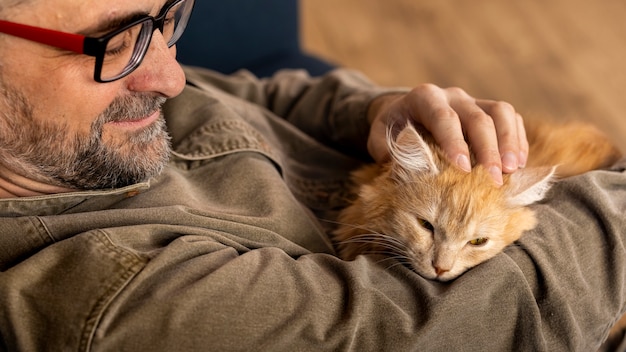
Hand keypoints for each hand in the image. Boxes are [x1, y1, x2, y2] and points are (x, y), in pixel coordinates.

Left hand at [367, 84, 527, 184]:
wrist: (404, 114)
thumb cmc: (393, 130)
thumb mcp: (379, 138)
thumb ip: (386, 150)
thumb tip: (403, 168)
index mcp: (424, 98)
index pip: (443, 117)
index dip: (454, 141)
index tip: (463, 168)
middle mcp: (452, 96)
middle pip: (478, 117)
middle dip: (488, 149)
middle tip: (494, 179)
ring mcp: (473, 101)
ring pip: (501, 112)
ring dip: (509, 142)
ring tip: (512, 171)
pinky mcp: (488, 110)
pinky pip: (511, 119)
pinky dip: (517, 141)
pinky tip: (517, 166)